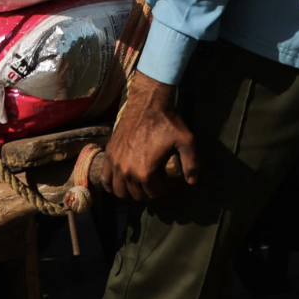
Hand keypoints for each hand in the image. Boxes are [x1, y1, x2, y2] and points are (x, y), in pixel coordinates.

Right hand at [104, 71, 197, 200]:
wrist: (148, 103)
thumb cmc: (167, 122)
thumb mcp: (186, 142)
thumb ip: (192, 164)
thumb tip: (193, 182)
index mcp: (146, 172)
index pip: (154, 193)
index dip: (163, 189)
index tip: (167, 180)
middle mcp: (127, 171)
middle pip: (136, 194)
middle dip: (147, 191)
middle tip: (155, 181)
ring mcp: (116, 163)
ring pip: (119, 191)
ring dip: (129, 191)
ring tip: (138, 184)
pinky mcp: (109, 153)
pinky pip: (105, 178)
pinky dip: (110, 184)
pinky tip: (118, 182)